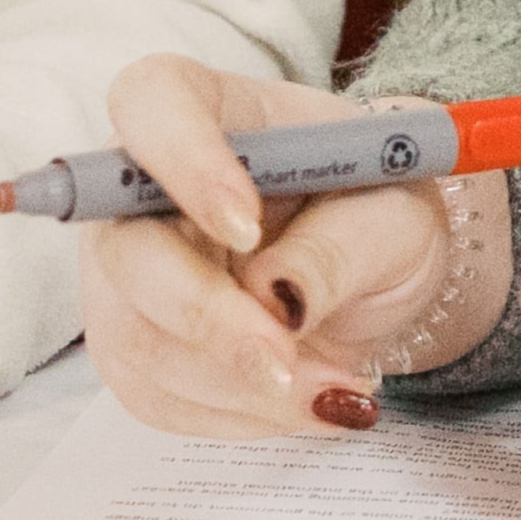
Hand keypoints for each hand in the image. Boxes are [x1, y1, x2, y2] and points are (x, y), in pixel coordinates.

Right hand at [69, 56, 512, 440]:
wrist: (378, 265)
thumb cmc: (378, 207)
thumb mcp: (394, 215)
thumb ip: (339, 246)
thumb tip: (277, 299)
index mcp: (207, 107)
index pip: (151, 103)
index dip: (182, 162)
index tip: (245, 225)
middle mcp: (143, 184)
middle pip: (126, 250)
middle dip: (209, 321)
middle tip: (288, 365)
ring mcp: (127, 272)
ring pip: (139, 342)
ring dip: (240, 387)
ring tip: (338, 392)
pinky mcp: (136, 346)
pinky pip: (159, 397)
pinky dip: (239, 415)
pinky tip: (301, 400)